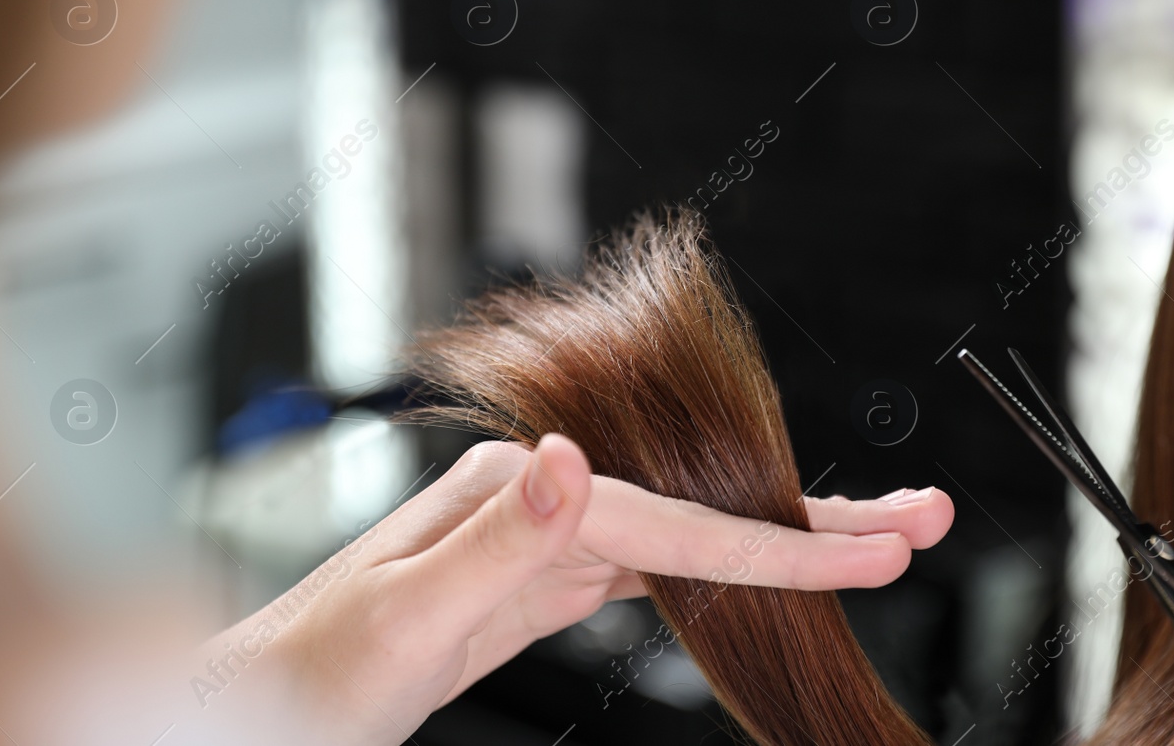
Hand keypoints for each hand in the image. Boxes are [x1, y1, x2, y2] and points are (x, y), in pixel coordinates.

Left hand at [207, 434, 953, 745]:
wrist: (255, 713)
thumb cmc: (304, 679)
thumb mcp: (391, 626)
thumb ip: (491, 545)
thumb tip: (570, 460)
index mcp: (510, 492)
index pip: (671, 521)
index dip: (779, 540)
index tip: (873, 551)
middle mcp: (534, 498)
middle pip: (698, 506)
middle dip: (812, 515)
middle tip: (917, 521)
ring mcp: (540, 539)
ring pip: (686, 536)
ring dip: (780, 541)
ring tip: (870, 545)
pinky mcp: (538, 582)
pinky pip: (650, 572)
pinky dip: (719, 573)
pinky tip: (758, 573)